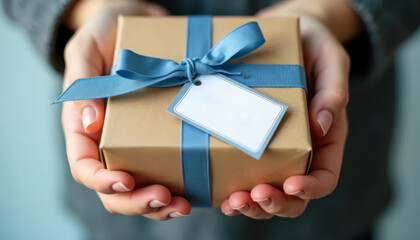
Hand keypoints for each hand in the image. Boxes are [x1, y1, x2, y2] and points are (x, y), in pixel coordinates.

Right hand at [62, 1, 190, 219]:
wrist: (139, 26)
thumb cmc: (106, 35)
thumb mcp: (86, 49)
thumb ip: (83, 84)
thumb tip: (88, 122)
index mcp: (84, 128)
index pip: (84, 166)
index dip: (100, 181)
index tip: (124, 181)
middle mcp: (110, 143)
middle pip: (115, 190)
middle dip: (137, 202)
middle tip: (166, 198)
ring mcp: (137, 144)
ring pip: (142, 189)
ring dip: (161, 205)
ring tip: (184, 204)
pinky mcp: (161, 138)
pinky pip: (167, 170)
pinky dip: (180, 186)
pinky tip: (196, 190)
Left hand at [221, 0, 357, 218]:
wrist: (287, 35)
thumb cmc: (313, 46)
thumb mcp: (331, 60)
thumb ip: (333, 91)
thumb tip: (323, 125)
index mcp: (327, 138)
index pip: (325, 176)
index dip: (312, 187)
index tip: (293, 184)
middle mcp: (300, 150)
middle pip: (294, 195)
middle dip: (275, 203)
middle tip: (255, 196)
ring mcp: (273, 150)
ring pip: (267, 192)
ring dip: (251, 204)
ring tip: (233, 202)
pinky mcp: (249, 142)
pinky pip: (243, 174)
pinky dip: (232, 189)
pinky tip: (219, 193)